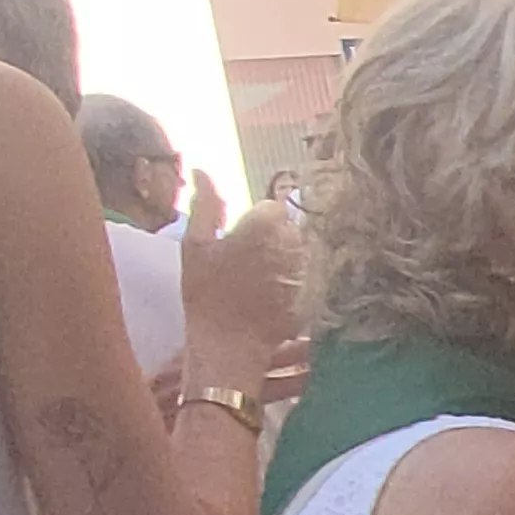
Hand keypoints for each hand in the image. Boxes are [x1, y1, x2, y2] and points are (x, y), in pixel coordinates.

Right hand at [179, 176, 307, 371]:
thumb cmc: (206, 294)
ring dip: (290, 261)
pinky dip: (300, 282)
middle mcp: (295, 242)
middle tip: (253, 265)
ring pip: (306, 251)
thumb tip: (202, 170)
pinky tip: (280, 296)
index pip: (272, 208)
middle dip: (276, 241)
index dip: (257, 224)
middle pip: (292, 228)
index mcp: (265, 224)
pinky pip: (314, 276)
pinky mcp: (319, 291)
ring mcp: (310, 268)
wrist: (228, 344)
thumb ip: (205, 205)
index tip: (244, 241)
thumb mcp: (196, 246)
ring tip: (266, 283)